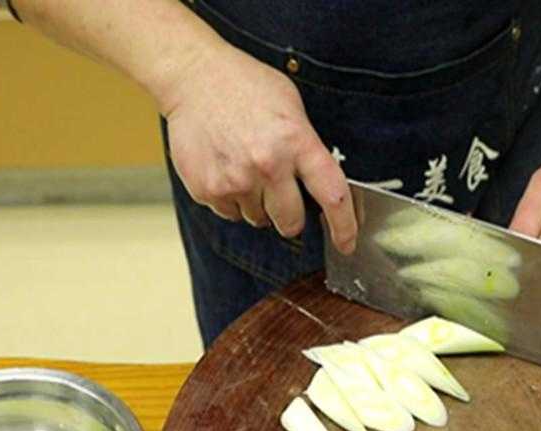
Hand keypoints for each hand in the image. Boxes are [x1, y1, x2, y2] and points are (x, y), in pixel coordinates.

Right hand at [159, 41, 356, 252]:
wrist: (194, 78)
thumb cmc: (245, 87)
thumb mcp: (292, 107)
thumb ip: (307, 147)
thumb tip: (321, 186)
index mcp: (296, 142)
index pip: (333, 196)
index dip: (344, 227)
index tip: (346, 243)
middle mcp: (267, 165)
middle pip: (291, 222)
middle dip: (290, 216)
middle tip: (280, 194)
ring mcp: (235, 181)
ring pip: (258, 219)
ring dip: (258, 204)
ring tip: (246, 169)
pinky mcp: (207, 189)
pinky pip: (229, 213)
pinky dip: (231, 199)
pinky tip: (227, 169)